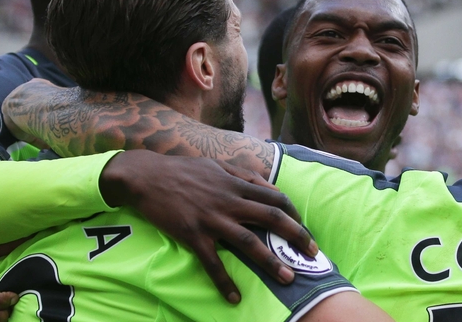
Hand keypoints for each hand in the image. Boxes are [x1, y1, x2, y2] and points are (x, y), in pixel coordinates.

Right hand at [100, 150, 317, 302]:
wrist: (147, 177)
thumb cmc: (183, 170)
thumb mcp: (217, 165)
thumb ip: (243, 174)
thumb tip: (269, 184)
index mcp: (236, 184)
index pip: (275, 197)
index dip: (294, 213)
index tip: (304, 227)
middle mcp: (229, 200)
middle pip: (271, 218)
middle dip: (296, 236)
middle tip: (313, 254)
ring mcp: (211, 218)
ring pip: (248, 242)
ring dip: (271, 262)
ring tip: (287, 278)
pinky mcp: (193, 234)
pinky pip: (212, 262)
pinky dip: (224, 281)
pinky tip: (234, 297)